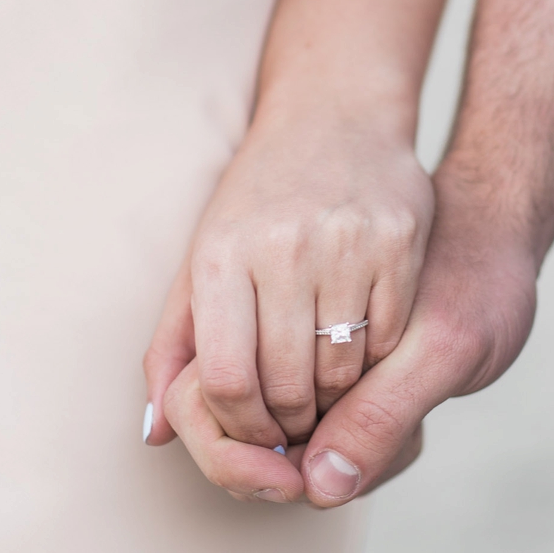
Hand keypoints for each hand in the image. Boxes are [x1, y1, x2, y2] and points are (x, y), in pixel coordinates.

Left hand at [159, 164, 539, 503]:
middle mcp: (281, 247)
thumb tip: (155, 435)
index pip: (228, 379)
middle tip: (295, 427)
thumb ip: (173, 346)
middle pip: (288, 383)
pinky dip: (375, 365)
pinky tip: (362, 358)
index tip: (254, 434)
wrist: (335, 117)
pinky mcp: (398, 241)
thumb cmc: (258, 202)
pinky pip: (389, 338)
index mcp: (221, 254)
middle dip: (290, 423)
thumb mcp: (202, 258)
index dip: (241, 425)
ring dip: (334, 401)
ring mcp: (345, 243)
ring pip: (342, 369)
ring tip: (326, 398)